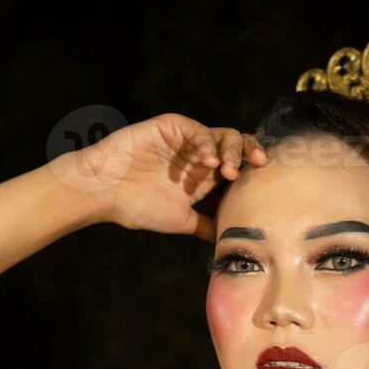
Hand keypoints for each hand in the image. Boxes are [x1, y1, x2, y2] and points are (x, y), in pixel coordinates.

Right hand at [51, 112, 267, 239]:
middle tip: (257, 166)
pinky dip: (207, 143)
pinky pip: (198, 129)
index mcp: (203, 177)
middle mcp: (197, 156)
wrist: (104, 193)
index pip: (238, 168)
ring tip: (228, 169)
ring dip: (232, 149)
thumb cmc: (137, 207)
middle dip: (250, 153)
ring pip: (223, 134)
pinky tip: (208, 161)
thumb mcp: (181, 221)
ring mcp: (185, 140)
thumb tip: (228, 241)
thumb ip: (206, 226)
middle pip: (236, 146)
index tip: (264, 182)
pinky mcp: (171, 127)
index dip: (253, 171)